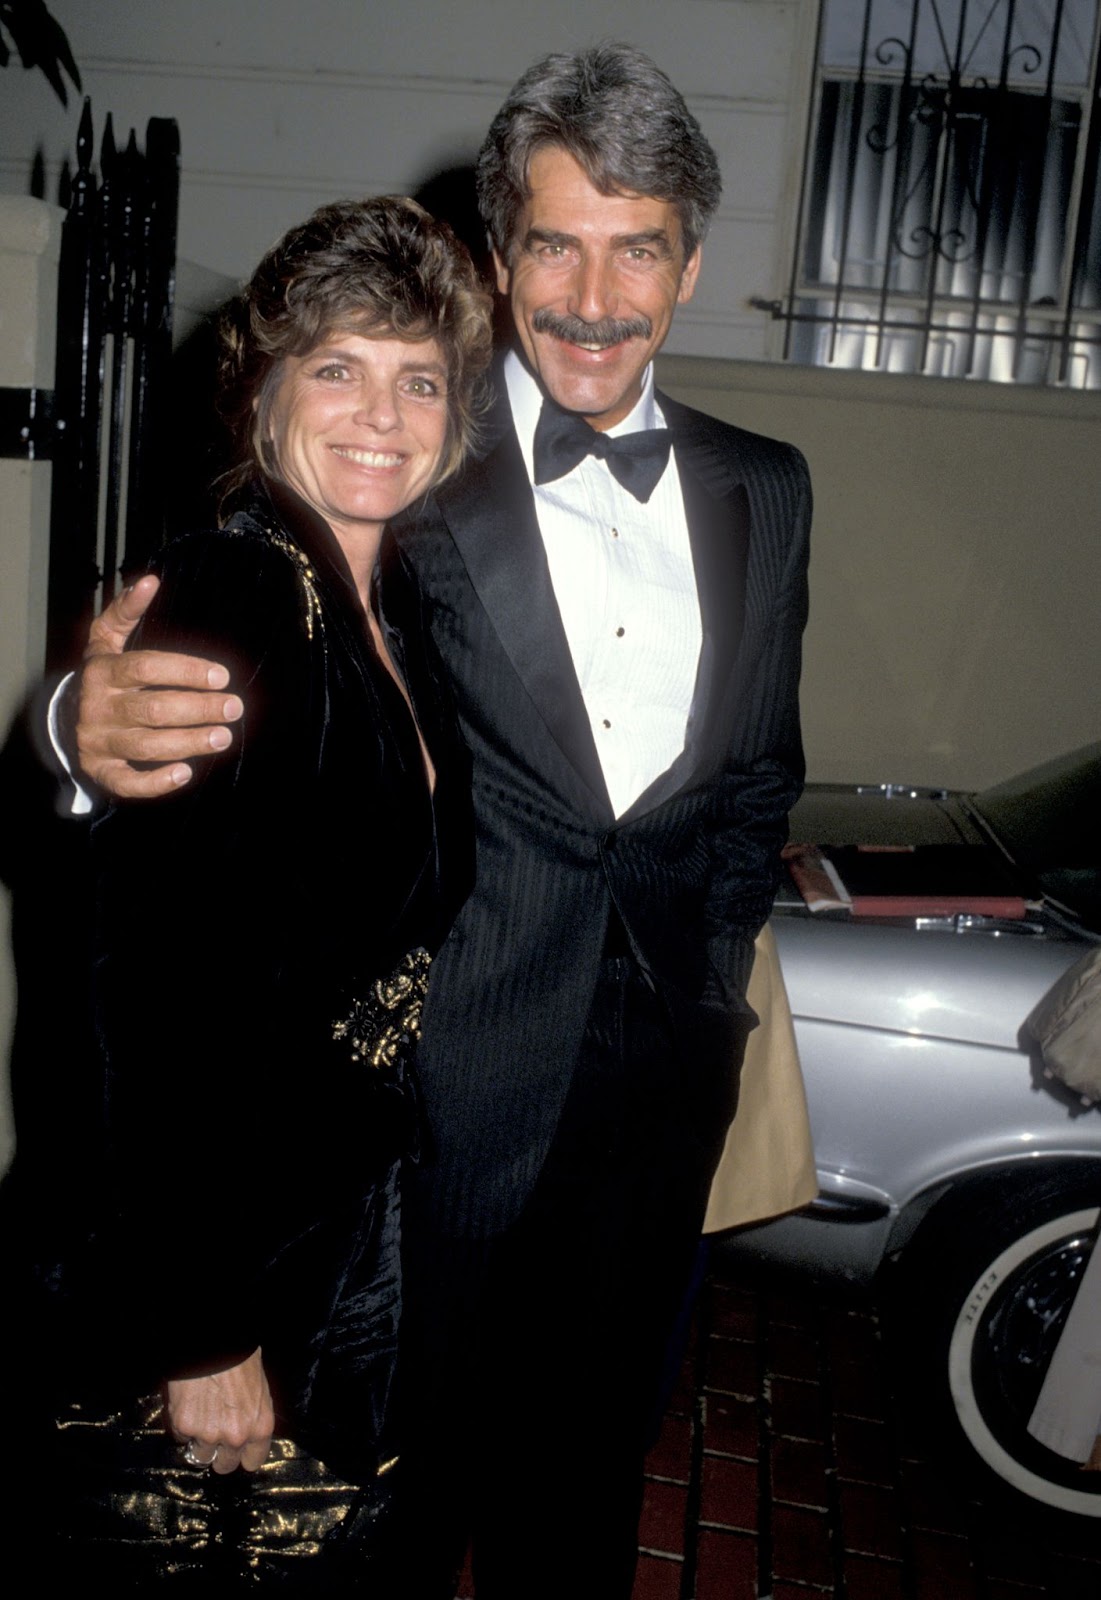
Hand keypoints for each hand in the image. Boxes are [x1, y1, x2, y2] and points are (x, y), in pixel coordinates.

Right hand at [77, 575, 242, 797]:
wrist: (65, 720)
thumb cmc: (102, 677)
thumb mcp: (106, 641)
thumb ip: (126, 610)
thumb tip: (151, 580)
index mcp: (101, 672)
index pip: (145, 668)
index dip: (185, 671)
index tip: (221, 675)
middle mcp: (97, 708)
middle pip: (152, 709)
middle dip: (198, 709)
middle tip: (234, 707)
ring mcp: (98, 741)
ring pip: (147, 745)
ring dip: (189, 742)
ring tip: (224, 736)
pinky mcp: (102, 771)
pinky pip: (128, 782)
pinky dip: (157, 782)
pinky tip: (186, 772)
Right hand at [167, 1347, 274, 1473]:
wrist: (213, 1345)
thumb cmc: (240, 1359)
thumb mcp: (259, 1390)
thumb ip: (253, 1417)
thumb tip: (248, 1431)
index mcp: (260, 1427)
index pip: (252, 1462)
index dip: (243, 1456)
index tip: (237, 1452)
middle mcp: (236, 1436)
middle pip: (225, 1466)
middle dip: (219, 1454)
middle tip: (215, 1436)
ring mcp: (208, 1434)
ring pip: (201, 1456)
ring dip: (199, 1443)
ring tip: (201, 1418)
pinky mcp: (185, 1426)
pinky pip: (181, 1438)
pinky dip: (183, 1426)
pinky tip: (189, 1406)